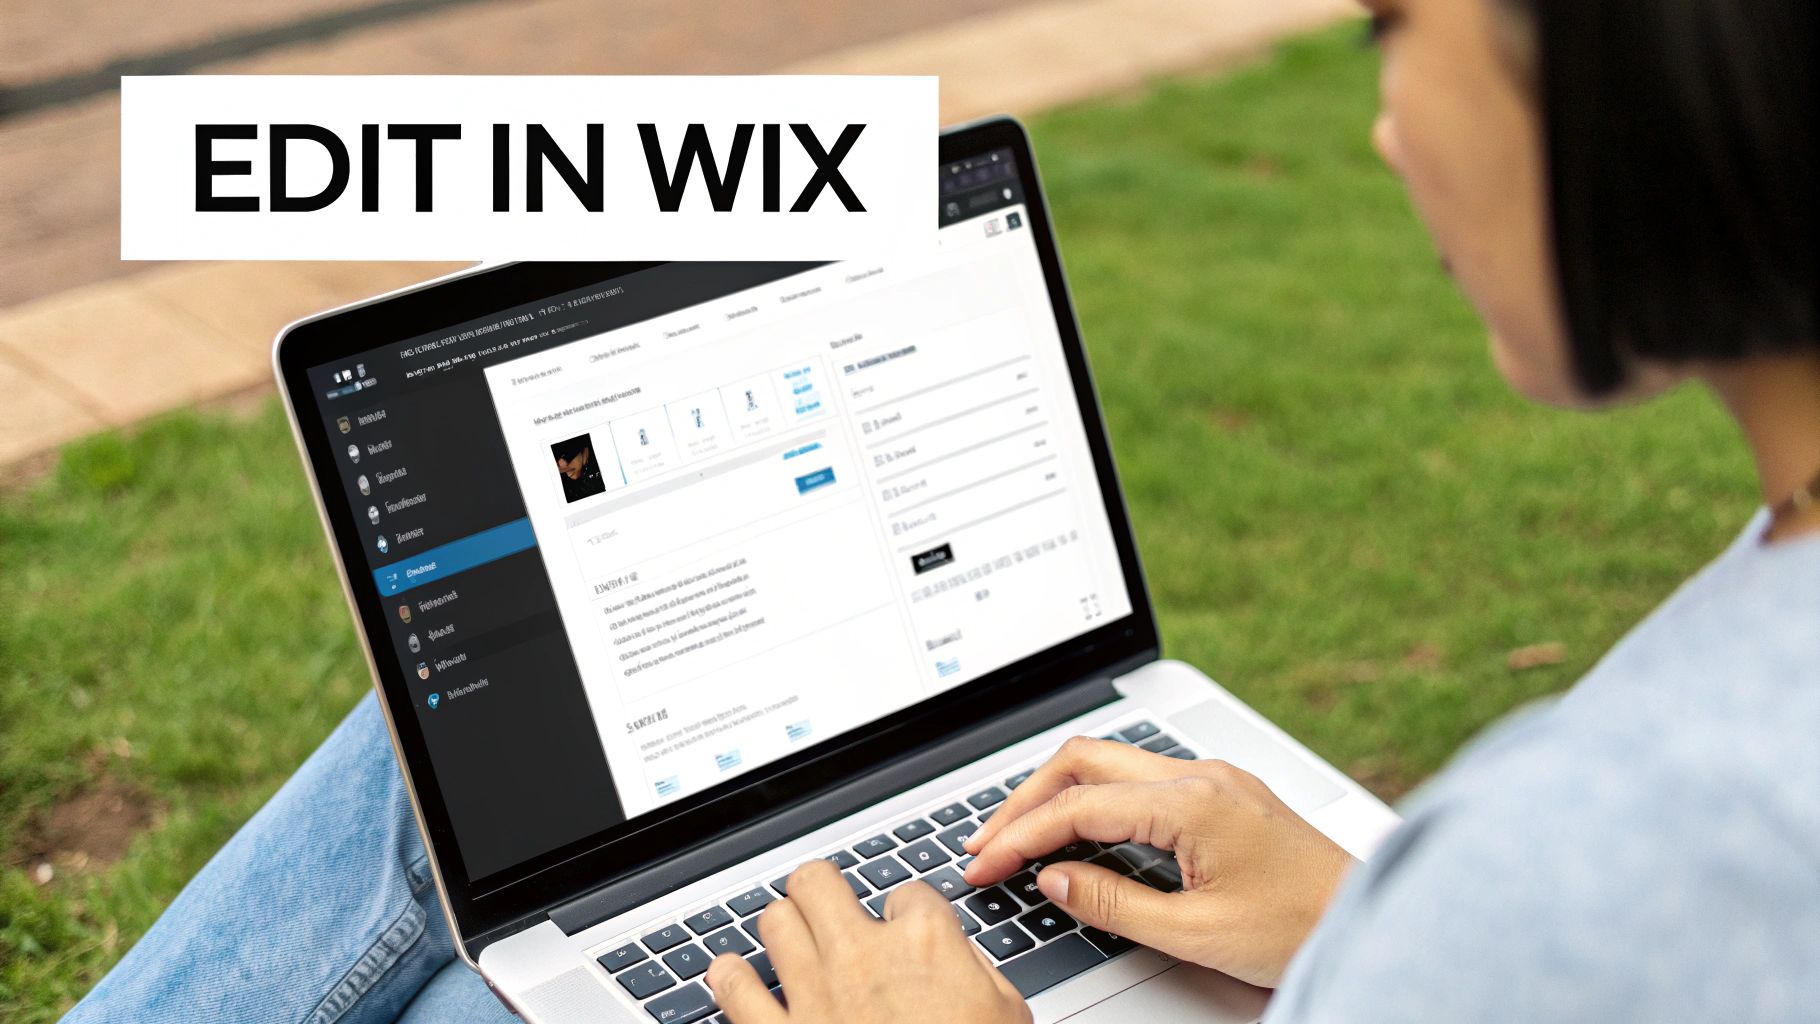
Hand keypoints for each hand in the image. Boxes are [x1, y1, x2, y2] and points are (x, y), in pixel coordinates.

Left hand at [707, 859, 1029, 1023]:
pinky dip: (730, 978)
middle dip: (822, 892)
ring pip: (773, 921)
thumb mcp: (1007, 1014)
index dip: (906, 912)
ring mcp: (814, 995)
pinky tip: (734, 974)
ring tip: (789, 939)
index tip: (904, 929)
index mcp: (925, 942)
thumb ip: (976, 969)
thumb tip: (955, 951)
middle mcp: (862, 956)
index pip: (906, 891)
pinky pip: (734, 989)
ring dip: (782, 929)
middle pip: (817, 882)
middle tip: (827, 907)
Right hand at [961, 737, 1354, 987]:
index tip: (984, 865)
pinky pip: (1138, 778)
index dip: (1021, 835)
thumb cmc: (1301, 927)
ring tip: (1020, 835)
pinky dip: (1094, 799)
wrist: (1370, 919)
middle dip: (1025, 800)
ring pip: (1109, 763)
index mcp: (1191, 802)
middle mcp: (1199, 775)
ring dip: (1058, 794)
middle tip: (987, 843)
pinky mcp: (1220, 792)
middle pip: (1083, 760)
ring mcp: (1212, 778)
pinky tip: (1077, 830)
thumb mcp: (1195, 934)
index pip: (1078, 806)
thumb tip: (1054, 880)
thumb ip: (1115, 904)